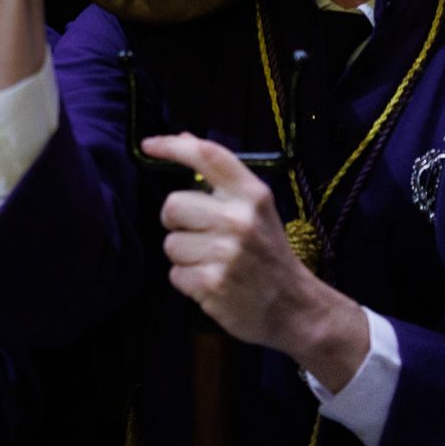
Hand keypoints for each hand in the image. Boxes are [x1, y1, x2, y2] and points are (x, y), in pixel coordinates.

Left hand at [144, 133, 370, 391]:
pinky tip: (213, 283)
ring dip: (184, 256)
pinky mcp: (213, 284)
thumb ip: (220, 177)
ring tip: (213, 263)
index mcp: (253, 195)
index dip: (172, 146)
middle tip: (201, 235)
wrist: (296, 307)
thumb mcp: (256, 209)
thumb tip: (184, 138)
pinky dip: (188, 281)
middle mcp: (239, 219)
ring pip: (170, 244)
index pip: (207, 156)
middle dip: (177, 222)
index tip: (148, 146)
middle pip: (172, 205)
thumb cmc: (269, 253)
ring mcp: (226, 253)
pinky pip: (175, 274)